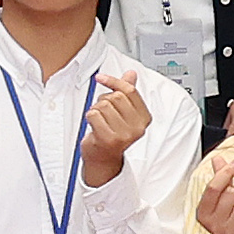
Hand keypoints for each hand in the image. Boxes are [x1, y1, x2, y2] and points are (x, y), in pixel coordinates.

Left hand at [78, 65, 151, 188]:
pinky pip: (94, 115)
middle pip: (115, 97)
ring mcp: (124, 134)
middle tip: (102, 112)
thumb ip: (128, 92)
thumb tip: (131, 74)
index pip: (130, 91)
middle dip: (103, 100)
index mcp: (144, 118)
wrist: (103, 159)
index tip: (101, 78)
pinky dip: (90, 118)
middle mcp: (137, 127)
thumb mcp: (123, 113)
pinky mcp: (109, 139)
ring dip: (96, 110)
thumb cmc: (112, 134)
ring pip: (103, 105)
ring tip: (99, 122)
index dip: (113, 81)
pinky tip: (94, 127)